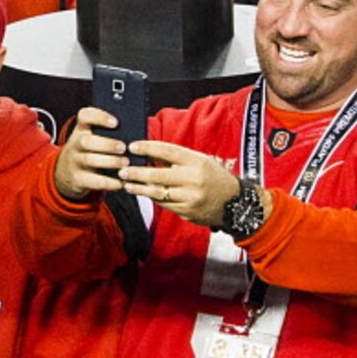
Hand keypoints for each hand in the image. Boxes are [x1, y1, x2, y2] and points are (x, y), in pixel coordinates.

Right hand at [54, 105, 131, 198]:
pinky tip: (121, 182)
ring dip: (110, 162)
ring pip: (90, 161)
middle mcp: (75, 144)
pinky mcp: (78, 180)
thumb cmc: (88, 150)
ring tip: (126, 163)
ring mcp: (75, 162)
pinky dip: (109, 182)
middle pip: (86, 141)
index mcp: (82, 129)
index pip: (85, 116)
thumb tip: (134, 131)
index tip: (115, 122)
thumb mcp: (92, 137)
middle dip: (107, 144)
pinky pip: (94, 181)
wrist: (65, 172)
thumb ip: (108, 132)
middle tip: (124, 147)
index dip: (99, 117)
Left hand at [121, 139, 244, 227]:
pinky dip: (152, 197)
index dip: (148, 148)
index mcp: (197, 161)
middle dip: (137, 172)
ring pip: (158, 192)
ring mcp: (189, 197)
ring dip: (139, 188)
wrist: (234, 202)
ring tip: (126, 184)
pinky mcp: (186, 211)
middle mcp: (193, 179)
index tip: (133, 146)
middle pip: (159, 174)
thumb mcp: (201, 161)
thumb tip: (151, 155)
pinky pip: (164, 204)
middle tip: (122, 170)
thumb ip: (178, 159)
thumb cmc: (214, 177)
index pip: (168, 151)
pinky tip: (142, 193)